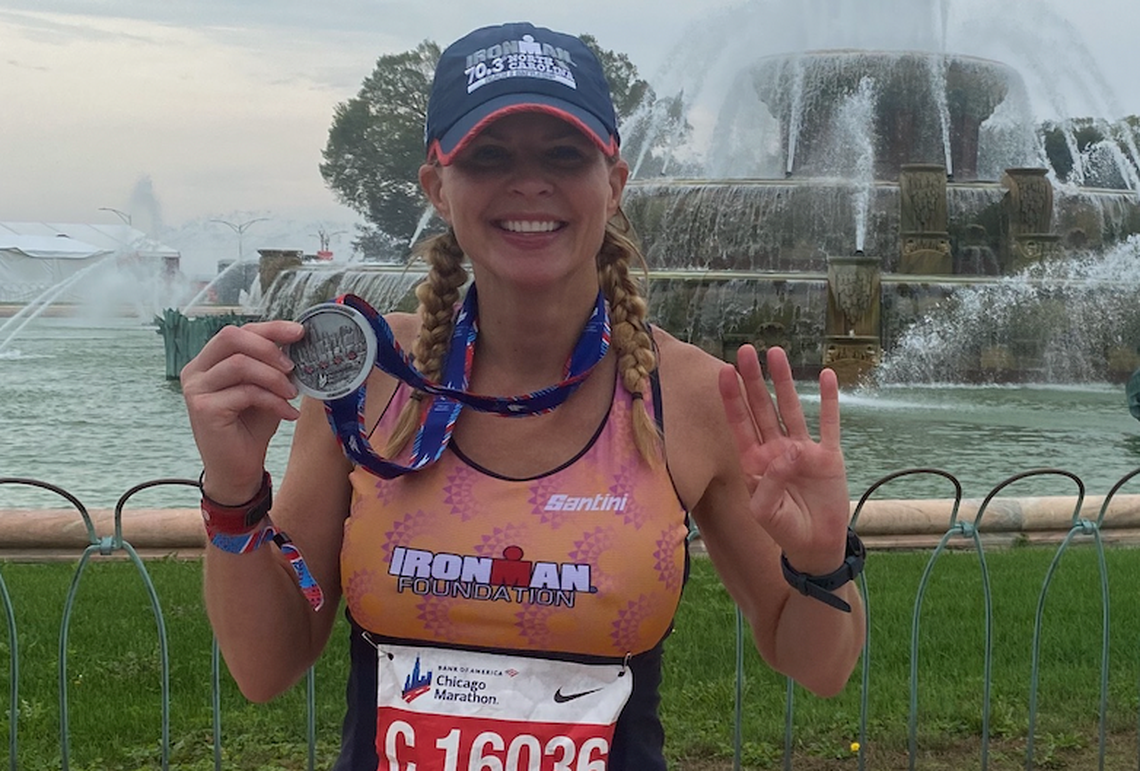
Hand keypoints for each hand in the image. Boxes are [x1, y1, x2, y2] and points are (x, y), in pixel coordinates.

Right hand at [180, 320, 303, 502]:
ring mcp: (196, 389)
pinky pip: (246, 392)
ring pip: (241, 364)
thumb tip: (296, 340)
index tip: (299, 332)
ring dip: (274, 378)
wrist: (238, 468)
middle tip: (293, 367)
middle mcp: (196, 371)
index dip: (270, 328)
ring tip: (292, 394)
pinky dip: (273, 401)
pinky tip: (288, 413)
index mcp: (208, 361)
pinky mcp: (204, 409)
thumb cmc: (250, 427)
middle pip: (232, 337)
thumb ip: (271, 365)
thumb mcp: (265, 388)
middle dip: (269, 348)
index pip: (239, 331)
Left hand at [717, 345, 849, 574]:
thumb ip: (769, 484)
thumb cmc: (785, 530)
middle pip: (762, 407)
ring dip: (783, 381)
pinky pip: (828, 422)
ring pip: (791, 408)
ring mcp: (803, 450)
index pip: (740, 423)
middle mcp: (776, 450)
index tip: (724, 372)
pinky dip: (828, 400)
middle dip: (753, 380)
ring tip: (776, 353)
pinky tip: (826, 376)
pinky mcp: (828, 455)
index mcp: (755, 462)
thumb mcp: (766, 512)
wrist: (816, 546)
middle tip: (746, 351)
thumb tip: (788, 453)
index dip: (732, 398)